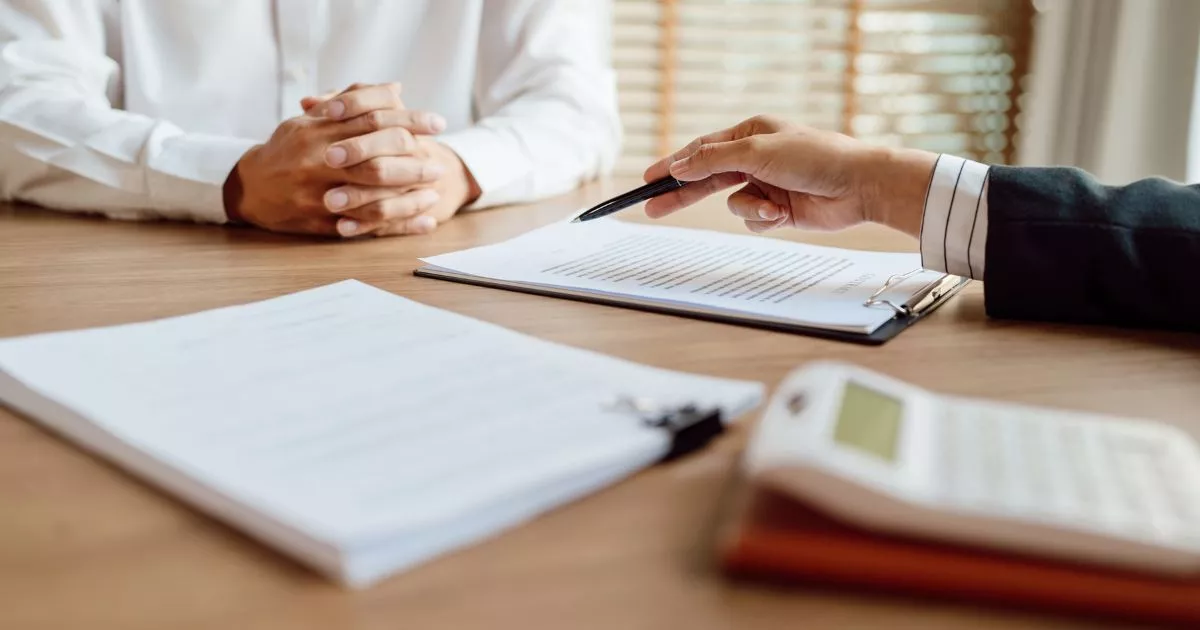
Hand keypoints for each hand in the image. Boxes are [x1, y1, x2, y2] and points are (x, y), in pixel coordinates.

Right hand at [224, 83, 446, 236]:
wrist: (250, 188)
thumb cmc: (287, 149)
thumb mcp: (311, 120)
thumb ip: (352, 103)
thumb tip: (395, 88)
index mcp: (318, 131)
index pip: (371, 120)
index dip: (408, 121)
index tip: (437, 123)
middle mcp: (319, 162)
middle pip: (375, 159)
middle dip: (412, 162)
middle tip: (438, 163)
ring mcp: (319, 194)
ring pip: (372, 195)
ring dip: (409, 196)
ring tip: (435, 191)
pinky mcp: (322, 222)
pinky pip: (367, 226)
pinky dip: (400, 225)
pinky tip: (425, 222)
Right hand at [641, 115, 937, 237]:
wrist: (859, 186)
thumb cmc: (814, 158)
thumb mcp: (757, 151)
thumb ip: (713, 160)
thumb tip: (679, 165)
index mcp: (750, 133)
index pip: (701, 150)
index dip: (673, 165)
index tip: (647, 179)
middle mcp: (755, 157)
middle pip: (707, 179)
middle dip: (683, 195)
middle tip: (652, 208)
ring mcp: (766, 184)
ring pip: (733, 204)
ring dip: (749, 209)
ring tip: (772, 208)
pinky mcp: (778, 210)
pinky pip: (752, 220)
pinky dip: (764, 219)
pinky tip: (784, 214)